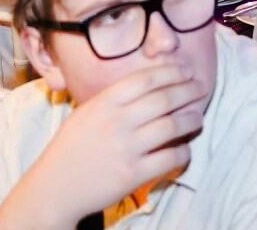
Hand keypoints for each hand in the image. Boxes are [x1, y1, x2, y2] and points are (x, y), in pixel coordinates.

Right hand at [7, 64, 208, 223]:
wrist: (55, 187)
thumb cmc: (70, 148)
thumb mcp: (86, 113)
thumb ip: (113, 99)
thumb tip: (148, 85)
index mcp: (104, 102)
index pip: (146, 79)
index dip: (171, 71)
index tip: (187, 70)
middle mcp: (117, 121)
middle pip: (164, 98)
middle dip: (189, 91)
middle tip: (201, 88)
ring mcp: (126, 148)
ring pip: (172, 126)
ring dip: (192, 119)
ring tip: (198, 117)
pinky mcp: (133, 174)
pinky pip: (170, 158)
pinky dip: (184, 152)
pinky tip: (185, 149)